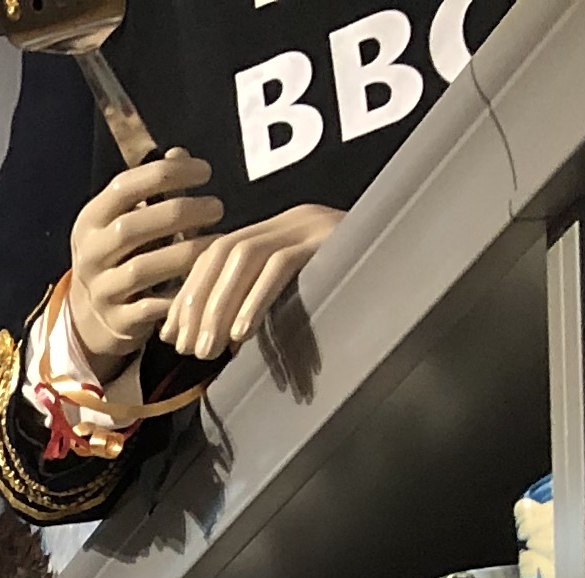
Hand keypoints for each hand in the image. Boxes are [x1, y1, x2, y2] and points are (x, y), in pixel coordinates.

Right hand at [59, 151, 223, 376]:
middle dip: (182, 213)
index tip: (204, 172)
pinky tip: (206, 279)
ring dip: (187, 252)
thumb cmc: (122, 254)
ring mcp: (101, 290)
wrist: (93, 315)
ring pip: (144, 268)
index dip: (167, 174)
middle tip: (217, 207)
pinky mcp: (117, 321)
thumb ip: (152, 187)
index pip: (124, 187)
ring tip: (218, 240)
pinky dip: (181, 293)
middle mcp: (90, 254)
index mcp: (91, 220)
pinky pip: (153, 307)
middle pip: (133, 227)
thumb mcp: (127, 218)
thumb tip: (180, 152)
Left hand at [161, 202, 343, 361]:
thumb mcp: (292, 299)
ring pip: (245, 256)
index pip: (213, 253)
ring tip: (209, 350)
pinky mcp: (330, 239)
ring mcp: (312, 225)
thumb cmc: (349, 295)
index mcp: (275, 230)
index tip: (171, 336)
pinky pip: (281, 265)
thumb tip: (200, 341)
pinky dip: (255, 301)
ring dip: (219, 306)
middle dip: (198, 303)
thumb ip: (252, 307)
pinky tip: (241, 336)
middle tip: (188, 349)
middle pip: (222, 252)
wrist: (413, 265)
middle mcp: (291, 220)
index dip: (187, 294)